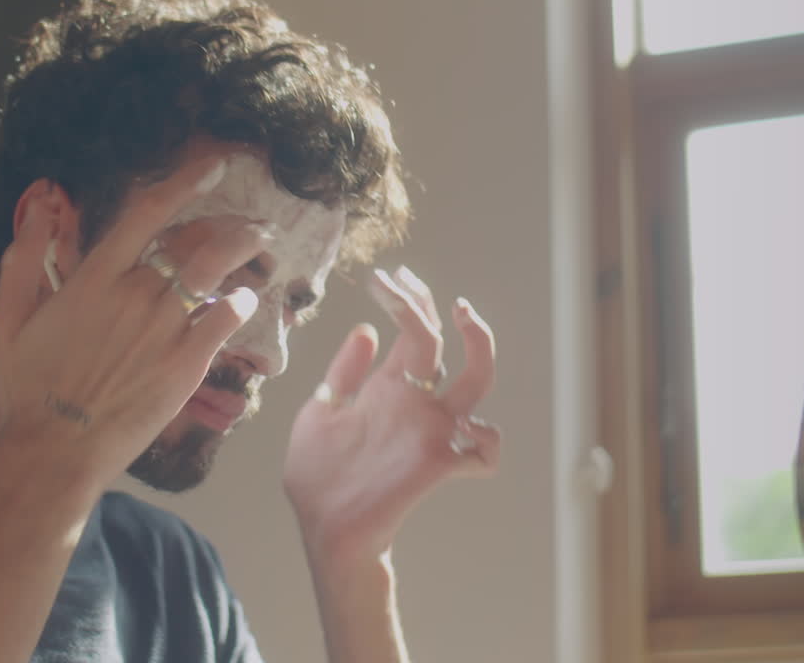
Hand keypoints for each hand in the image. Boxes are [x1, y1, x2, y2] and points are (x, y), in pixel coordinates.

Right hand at [0, 155, 268, 493]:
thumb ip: (23, 261)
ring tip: (264, 244)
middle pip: (193, 241)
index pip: (147, 214)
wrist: (55, 449)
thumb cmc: (28, 388)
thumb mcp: (8, 319)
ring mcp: (164, 329)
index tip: (212, 169)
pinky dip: (239, 303)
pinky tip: (245, 298)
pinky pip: (224, 320)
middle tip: (254, 221)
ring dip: (245, 251)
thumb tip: (37, 211)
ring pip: (215, 273)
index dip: (184, 184)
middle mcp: (135, 294)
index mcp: (94, 278)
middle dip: (230, 224)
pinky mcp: (186, 364)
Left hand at [283, 266, 498, 562]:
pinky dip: (485, 439)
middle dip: (428, 306)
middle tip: (406, 283)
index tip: (385, 276)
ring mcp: (430, 430)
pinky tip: (466, 428)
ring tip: (461, 316)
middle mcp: (414, 403)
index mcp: (388, 388)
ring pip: (478, 378)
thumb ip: (344, 372)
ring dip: (478, 344)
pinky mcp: (436, 462)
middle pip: (441, 342)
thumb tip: (365, 329)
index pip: (411, 333)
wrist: (320, 527)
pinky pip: (483, 449)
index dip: (407, 300)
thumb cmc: (318, 476)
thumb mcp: (320, 412)